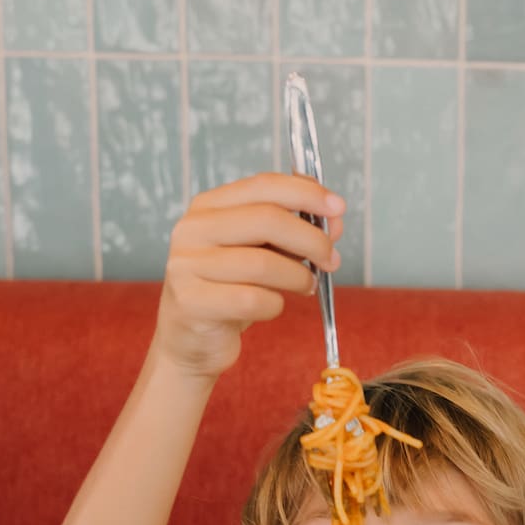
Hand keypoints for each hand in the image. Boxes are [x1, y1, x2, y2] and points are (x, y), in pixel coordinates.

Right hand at [153, 173, 343, 379]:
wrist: (190, 339)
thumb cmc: (229, 289)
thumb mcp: (261, 252)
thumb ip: (294, 231)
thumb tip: (334, 222)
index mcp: (208, 207)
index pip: (263, 186)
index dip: (306, 194)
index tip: (338, 208)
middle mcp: (193, 230)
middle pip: (267, 220)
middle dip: (312, 239)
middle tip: (331, 259)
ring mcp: (186, 266)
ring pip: (263, 263)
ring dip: (298, 277)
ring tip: (306, 286)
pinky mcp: (191, 303)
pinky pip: (252, 300)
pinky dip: (275, 305)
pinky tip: (274, 306)